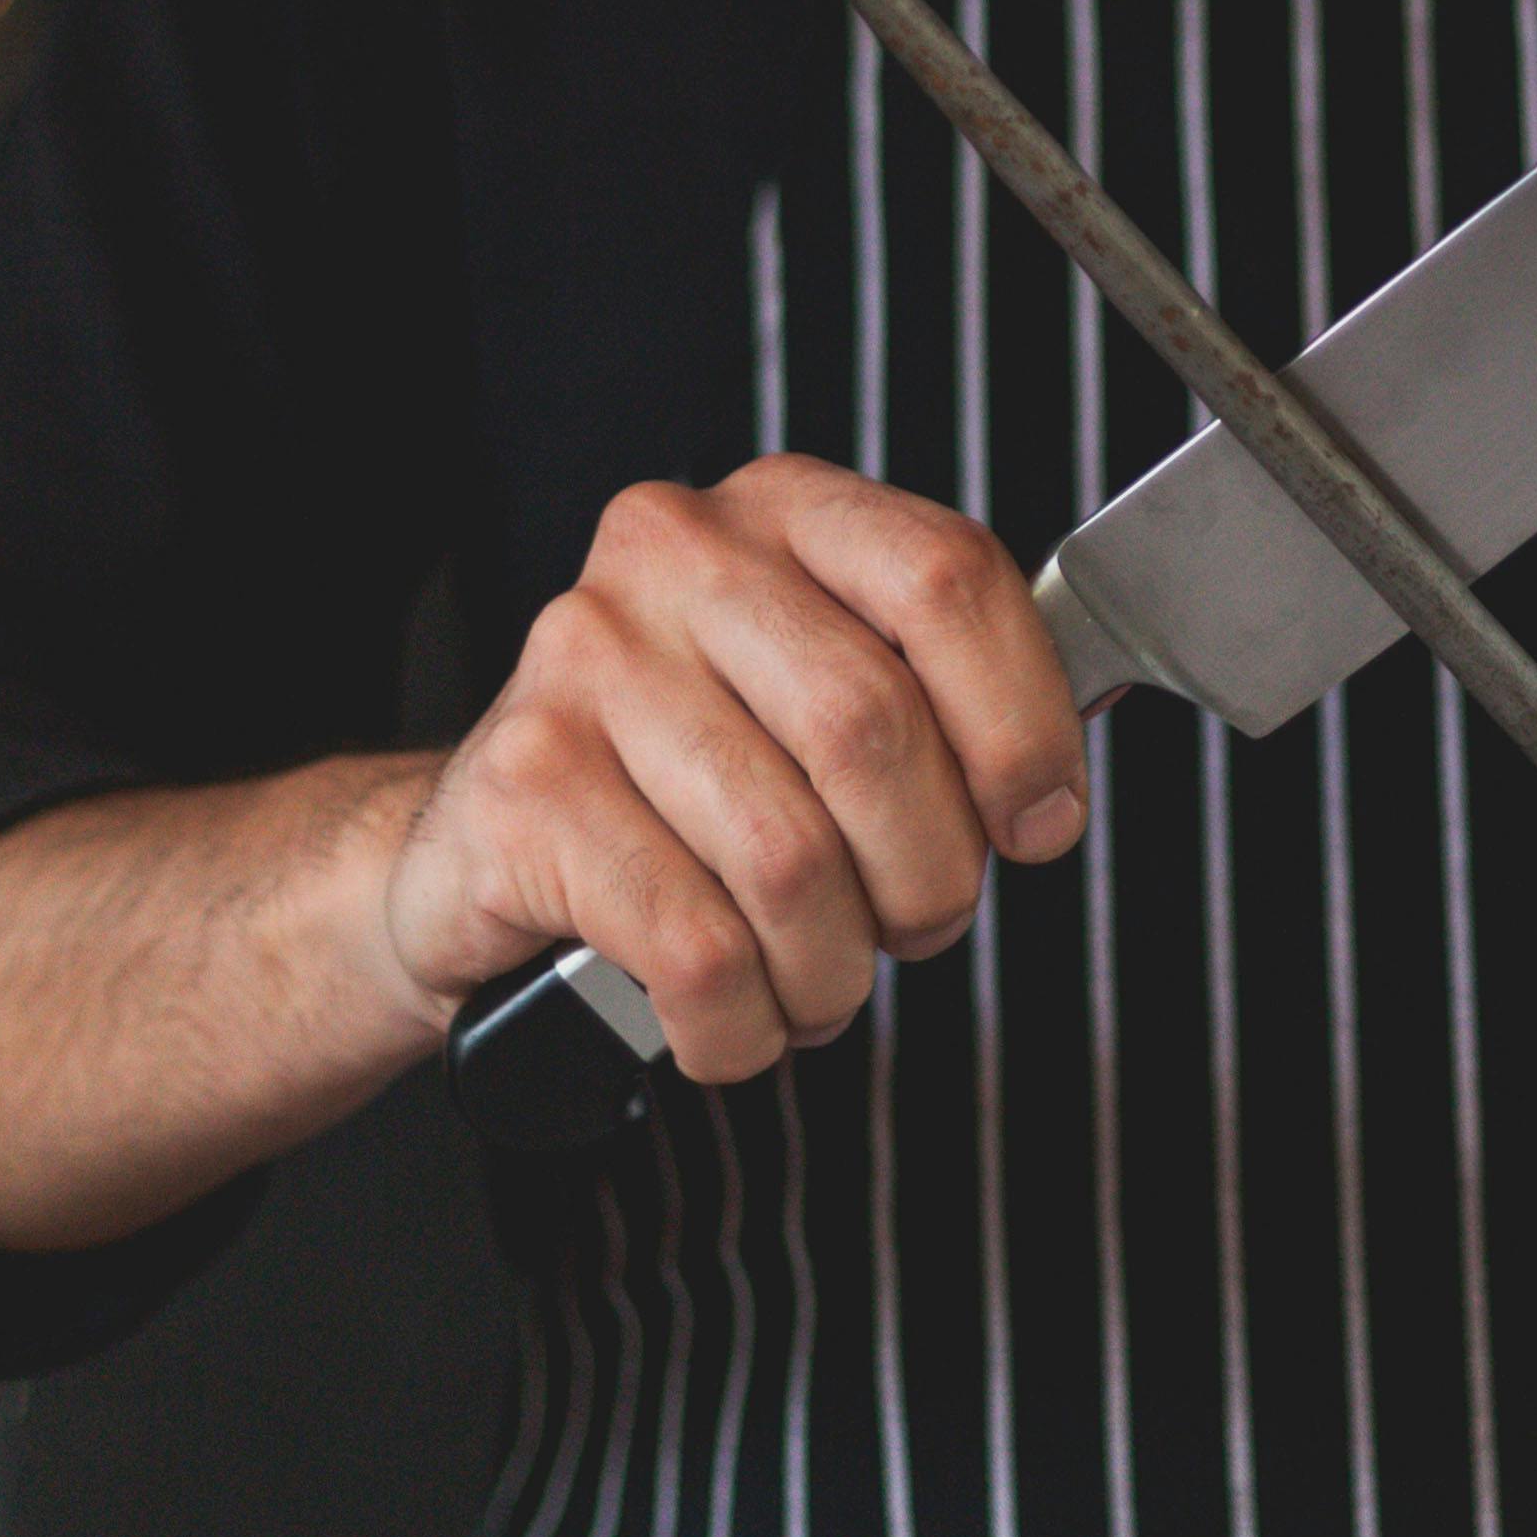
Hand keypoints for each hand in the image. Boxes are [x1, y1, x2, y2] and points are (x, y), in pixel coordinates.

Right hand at [382, 456, 1086, 1083]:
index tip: (1037, 822)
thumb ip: (941, 709)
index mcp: (783, 512)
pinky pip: (695, 949)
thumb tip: (1044, 798)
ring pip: (787, 859)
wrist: (491, 847)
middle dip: (928, 873)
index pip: (947, 578)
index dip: (1022, 723)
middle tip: (917, 924)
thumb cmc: (696, 783)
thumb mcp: (827, 702)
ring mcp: (583, 663)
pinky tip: (734, 1019)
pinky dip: (743, 1023)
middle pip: (870, 726)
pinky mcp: (522, 787)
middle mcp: (675, 558)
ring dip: (831, 970)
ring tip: (815, 982)